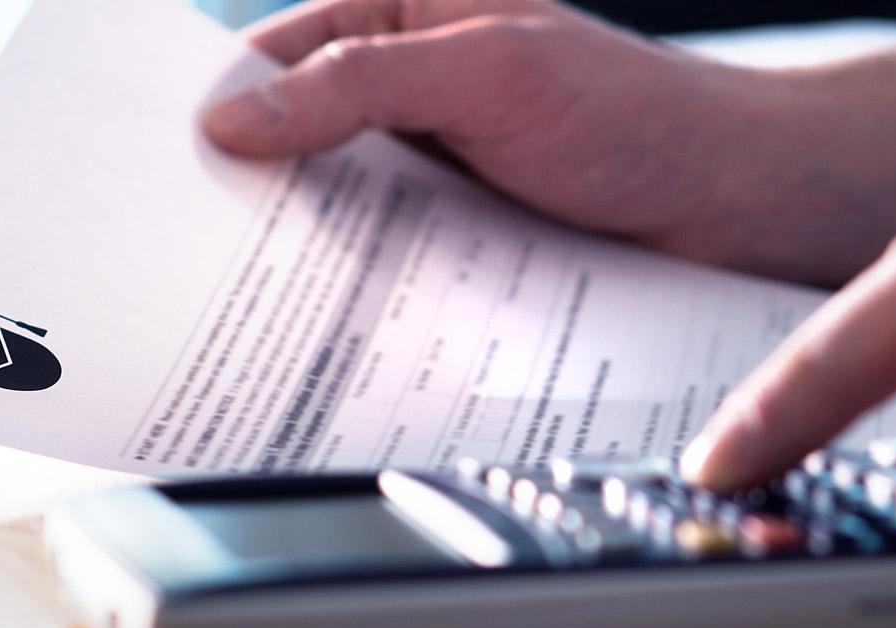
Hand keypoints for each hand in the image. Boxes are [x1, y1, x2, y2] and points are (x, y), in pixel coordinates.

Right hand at [201, 0, 895, 284]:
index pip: (269, 58)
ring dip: (289, 257)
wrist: (745, 208)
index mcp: (401, 19)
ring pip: (323, 214)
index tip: (150, 169)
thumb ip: (358, 86)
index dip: (208, 108)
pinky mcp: (450, 246)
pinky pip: (372, 269)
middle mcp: (404, 95)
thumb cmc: (639, 115)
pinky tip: (316, 330)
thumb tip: (232, 117)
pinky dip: (343, 297)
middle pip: (284, 143)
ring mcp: (427, 176)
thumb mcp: (490, 72)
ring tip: (230, 305)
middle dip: (238, 194)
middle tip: (173, 253)